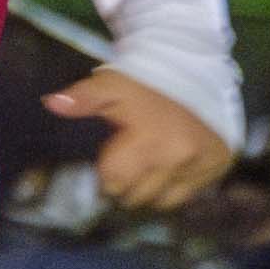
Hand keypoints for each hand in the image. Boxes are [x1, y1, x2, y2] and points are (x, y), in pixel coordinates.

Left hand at [41, 69, 236, 213]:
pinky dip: (176, 185)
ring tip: (149, 163)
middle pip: (135, 196)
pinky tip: (170, 165)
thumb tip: (51, 104)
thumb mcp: (111, 84)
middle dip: (126, 182)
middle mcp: (178, 157)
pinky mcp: (217, 165)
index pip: (113, 181)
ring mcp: (201, 163)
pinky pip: (187, 194)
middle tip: (130, 157)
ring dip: (150, 188)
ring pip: (161, 201)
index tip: (112, 153)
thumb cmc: (146, 80)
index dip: (107, 169)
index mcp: (149, 140)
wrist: (196, 67)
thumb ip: (83, 98)